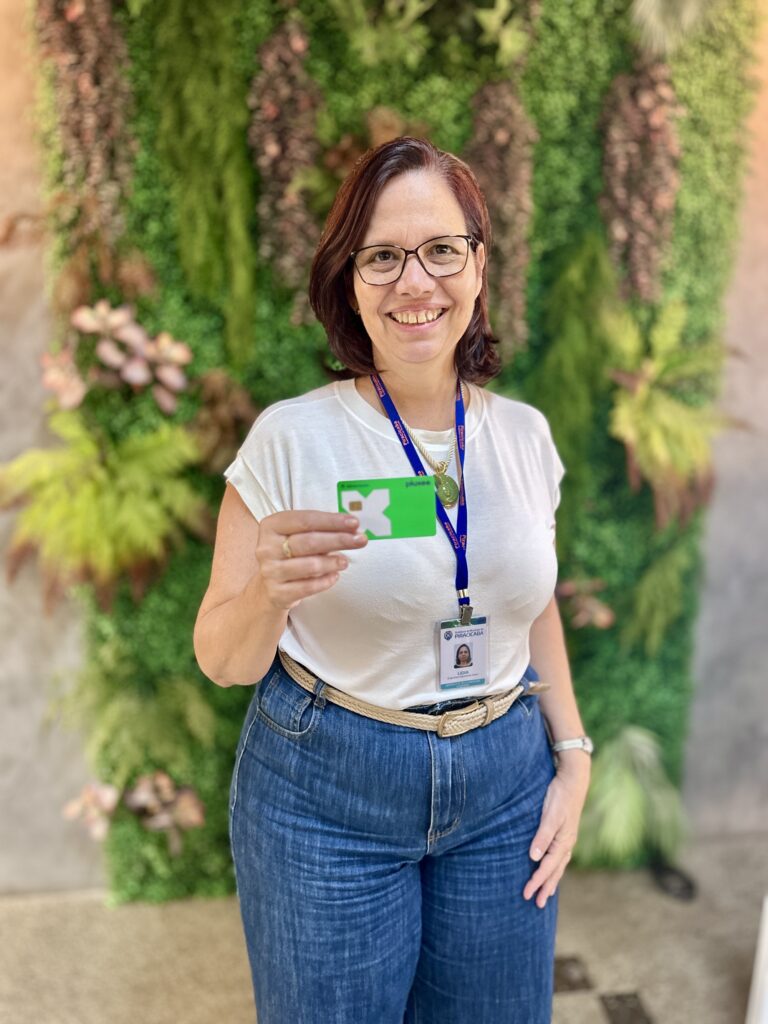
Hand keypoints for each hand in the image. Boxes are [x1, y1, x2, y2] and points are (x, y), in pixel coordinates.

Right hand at [255, 510, 367, 610]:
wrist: (268, 588)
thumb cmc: (289, 555)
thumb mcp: (296, 536)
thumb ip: (319, 530)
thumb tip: (352, 527)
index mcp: (271, 526)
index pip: (305, 520)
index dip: (332, 521)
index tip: (354, 522)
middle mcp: (266, 548)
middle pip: (309, 542)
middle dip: (339, 540)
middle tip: (360, 540)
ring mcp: (270, 572)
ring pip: (309, 566)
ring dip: (332, 562)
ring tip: (345, 561)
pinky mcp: (278, 593)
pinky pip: (308, 587)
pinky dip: (325, 581)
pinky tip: (334, 576)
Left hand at [523, 761, 589, 908]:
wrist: (574, 780)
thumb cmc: (560, 796)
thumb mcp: (550, 816)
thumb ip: (542, 836)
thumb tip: (534, 858)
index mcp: (563, 843)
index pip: (547, 868)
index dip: (537, 882)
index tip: (526, 894)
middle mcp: (566, 844)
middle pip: (555, 872)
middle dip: (546, 888)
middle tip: (537, 904)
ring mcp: (567, 839)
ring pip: (558, 866)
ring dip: (551, 880)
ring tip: (546, 894)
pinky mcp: (564, 833)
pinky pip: (560, 857)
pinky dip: (555, 868)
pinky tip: (551, 869)